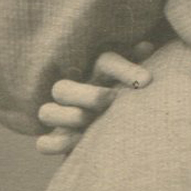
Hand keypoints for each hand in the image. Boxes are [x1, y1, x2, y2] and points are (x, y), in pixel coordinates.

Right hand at [35, 42, 154, 154]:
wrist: (119, 126)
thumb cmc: (131, 95)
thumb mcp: (135, 81)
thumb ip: (137, 68)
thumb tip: (145, 45)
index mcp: (97, 72)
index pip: (105, 61)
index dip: (124, 69)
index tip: (146, 81)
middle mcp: (75, 91)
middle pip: (62, 88)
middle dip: (89, 95)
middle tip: (113, 100)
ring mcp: (62, 117)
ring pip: (46, 112)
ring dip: (69, 117)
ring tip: (92, 121)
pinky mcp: (57, 140)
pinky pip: (44, 144)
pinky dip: (58, 144)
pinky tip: (81, 141)